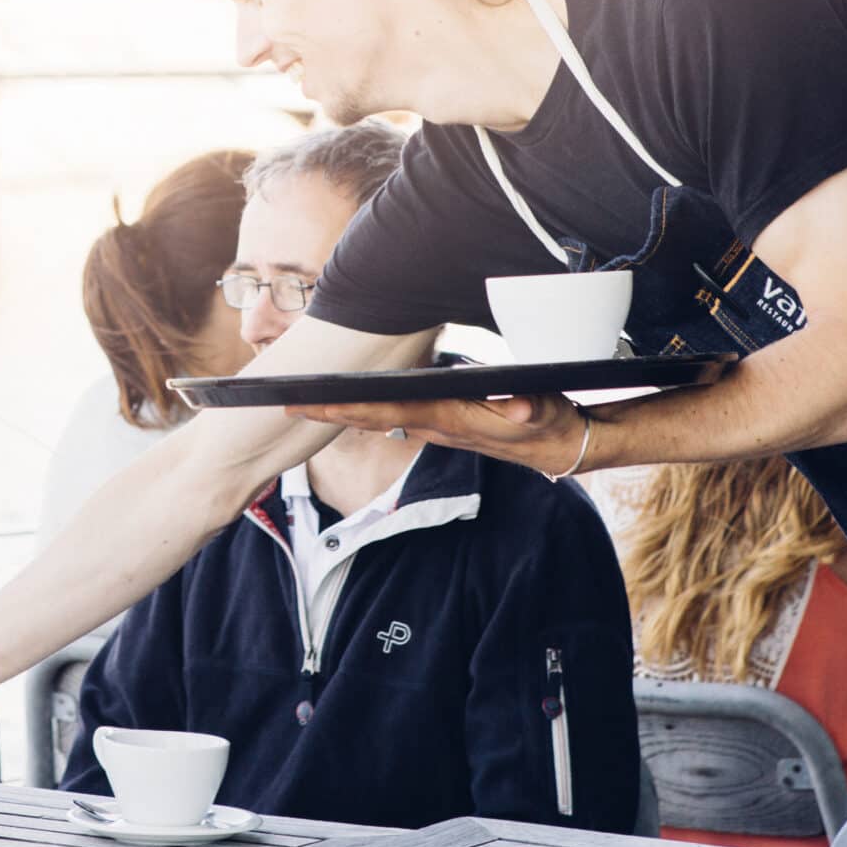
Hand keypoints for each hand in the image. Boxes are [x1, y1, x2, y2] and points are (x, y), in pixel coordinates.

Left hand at [284, 392, 587, 476]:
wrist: (562, 446)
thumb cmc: (549, 423)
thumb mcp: (544, 411)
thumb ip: (529, 407)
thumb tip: (518, 406)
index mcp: (449, 419)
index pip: (388, 412)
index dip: (348, 408)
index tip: (309, 403)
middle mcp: (436, 425)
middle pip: (371, 417)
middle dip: (328, 411)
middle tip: (284, 403)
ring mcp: (437, 425)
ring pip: (379, 417)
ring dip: (343, 410)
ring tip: (303, 400)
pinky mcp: (443, 421)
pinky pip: (395, 415)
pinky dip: (366, 409)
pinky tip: (346, 403)